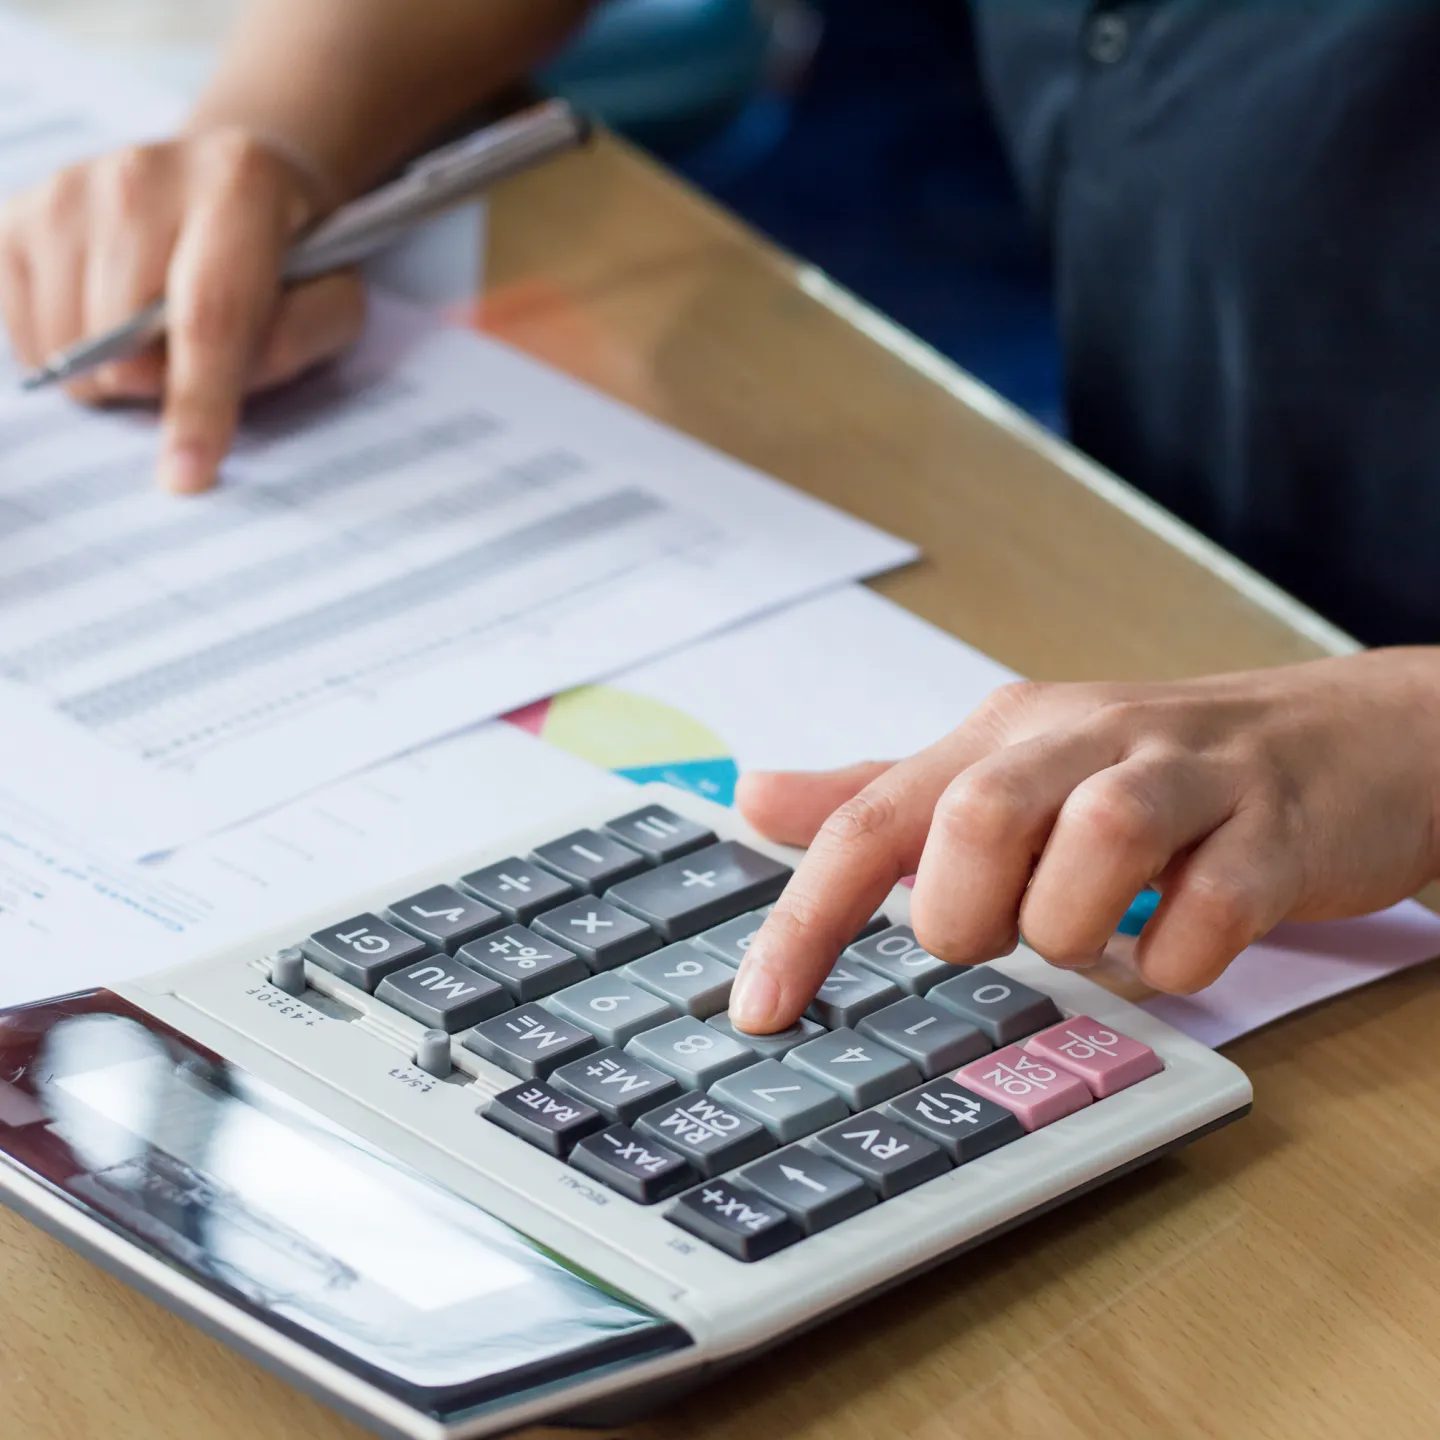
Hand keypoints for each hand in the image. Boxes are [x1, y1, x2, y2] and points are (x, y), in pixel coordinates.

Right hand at [0, 128, 366, 492]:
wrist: (228, 181)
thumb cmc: (287, 261)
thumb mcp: (331, 302)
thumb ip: (293, 343)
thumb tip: (218, 387)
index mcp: (239, 189)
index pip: (209, 315)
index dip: (197, 403)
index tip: (186, 475)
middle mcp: (145, 174)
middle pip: (120, 336)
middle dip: (152, 384)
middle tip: (183, 366)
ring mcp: (72, 188)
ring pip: (63, 340)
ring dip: (107, 372)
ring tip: (149, 339)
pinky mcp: (18, 213)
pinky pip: (21, 328)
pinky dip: (62, 350)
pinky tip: (104, 322)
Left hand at [727, 649, 1439, 1031]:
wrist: (1348, 737)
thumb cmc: (1154, 770)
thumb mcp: (1007, 769)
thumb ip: (884, 795)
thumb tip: (754, 797)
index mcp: (1004, 734)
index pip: (873, 817)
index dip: (807, 918)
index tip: (761, 1011)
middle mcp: (1084, 740)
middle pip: (976, 819)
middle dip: (968, 915)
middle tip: (1002, 936)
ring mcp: (1187, 778)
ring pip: (1096, 843)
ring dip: (1076, 928)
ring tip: (1095, 934)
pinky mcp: (1278, 829)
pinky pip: (1212, 910)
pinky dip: (1181, 960)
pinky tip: (1180, 946)